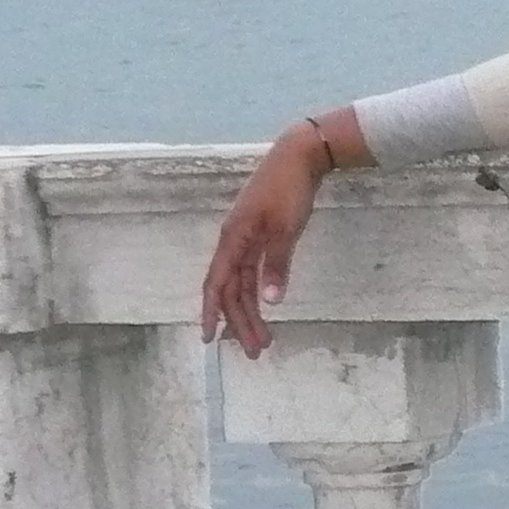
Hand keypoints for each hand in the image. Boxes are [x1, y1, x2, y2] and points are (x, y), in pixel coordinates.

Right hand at [201, 111, 365, 356]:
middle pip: (231, 290)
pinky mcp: (261, 234)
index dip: (212, 313)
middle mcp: (234, 241)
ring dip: (250, 311)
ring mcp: (247, 237)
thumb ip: (276, 265)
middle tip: (256, 353)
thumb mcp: (286, 228)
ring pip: (243, 283)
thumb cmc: (289, 189)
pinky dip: (257, 290)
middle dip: (240, 322)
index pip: (217, 284)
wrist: (299, 155)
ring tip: (265, 340)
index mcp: (233, 239)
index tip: (209, 339)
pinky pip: (252, 270)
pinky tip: (265, 305)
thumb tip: (268, 302)